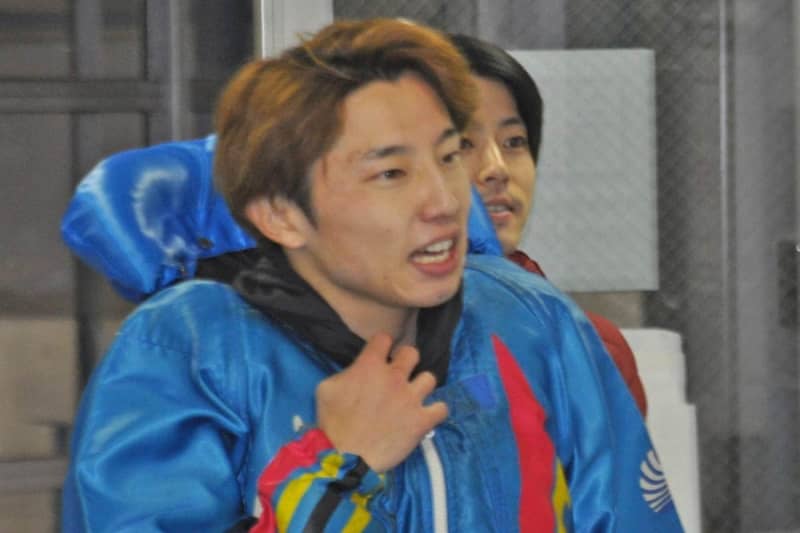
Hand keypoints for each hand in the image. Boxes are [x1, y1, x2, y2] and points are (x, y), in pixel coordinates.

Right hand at [315, 333, 447, 472]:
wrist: (345, 457)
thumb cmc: (331, 423)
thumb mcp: (325, 388)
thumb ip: (344, 373)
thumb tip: (355, 372)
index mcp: (369, 365)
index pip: (384, 338)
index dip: (382, 346)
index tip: (380, 355)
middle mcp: (394, 376)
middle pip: (412, 352)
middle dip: (406, 360)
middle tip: (398, 375)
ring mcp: (411, 398)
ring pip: (430, 378)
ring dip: (421, 386)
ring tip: (413, 397)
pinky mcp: (422, 420)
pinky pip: (442, 408)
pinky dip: (436, 411)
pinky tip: (426, 416)